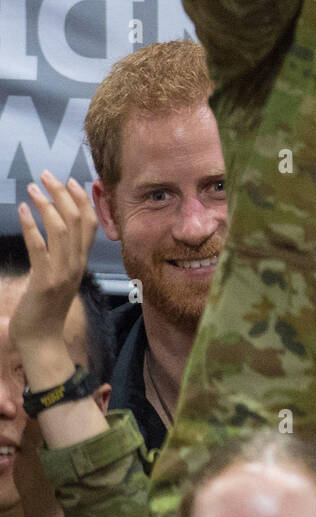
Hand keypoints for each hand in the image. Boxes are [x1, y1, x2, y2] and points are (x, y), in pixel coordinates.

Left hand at [11, 172, 97, 351]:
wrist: (43, 341)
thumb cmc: (47, 309)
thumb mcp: (62, 278)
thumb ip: (64, 257)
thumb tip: (58, 234)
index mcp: (81, 262)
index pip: (90, 223)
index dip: (82, 199)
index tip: (71, 181)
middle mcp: (76, 264)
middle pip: (76, 220)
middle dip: (62, 194)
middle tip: (47, 176)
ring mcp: (62, 272)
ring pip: (60, 229)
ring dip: (46, 204)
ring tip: (32, 189)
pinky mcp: (44, 281)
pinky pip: (39, 247)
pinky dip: (31, 225)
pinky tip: (22, 210)